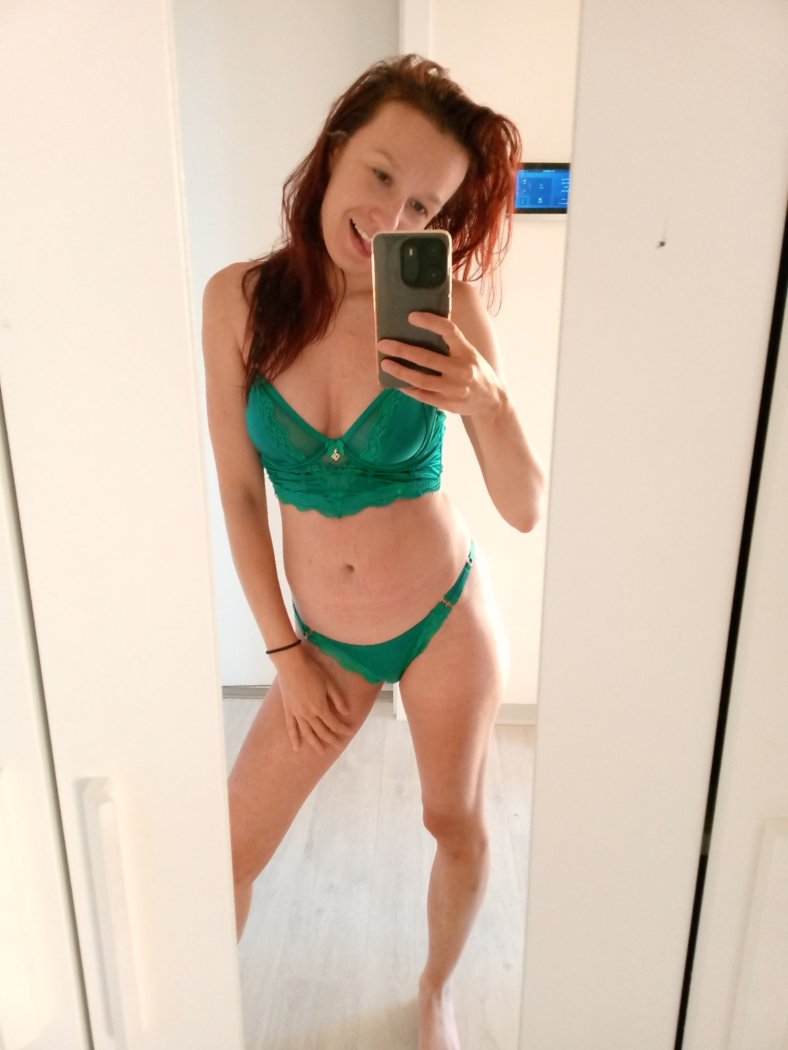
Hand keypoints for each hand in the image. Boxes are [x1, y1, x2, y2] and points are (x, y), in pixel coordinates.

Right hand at [275, 645, 352, 754]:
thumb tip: (347, 713)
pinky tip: (296, 748)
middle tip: (339, 746)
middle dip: (332, 739)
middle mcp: (308, 715)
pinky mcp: (288, 711)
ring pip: (307, 733)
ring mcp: (297, 714)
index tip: (349, 732)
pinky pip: (291, 728)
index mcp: (320, 708)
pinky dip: (294, 739)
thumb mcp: (329, 683)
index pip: (334, 724)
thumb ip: (338, 699)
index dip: (343, 729)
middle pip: (322, 731)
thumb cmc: (312, 671)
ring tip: (321, 752)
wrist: (291, 664)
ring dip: (315, 744)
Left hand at [378, 311, 503, 417]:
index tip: (411, 316)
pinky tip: (396, 382)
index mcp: (467, 352)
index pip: (449, 331)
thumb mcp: (470, 353)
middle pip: (427, 358)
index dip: (430, 322)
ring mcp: (454, 389)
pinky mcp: (447, 403)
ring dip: (400, 371)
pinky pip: (422, 395)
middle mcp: (461, 370)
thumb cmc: (477, 371)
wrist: (492, 401)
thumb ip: (452, 344)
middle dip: (402, 350)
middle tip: (383, 344)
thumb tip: (424, 327)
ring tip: (385, 364)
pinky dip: (407, 388)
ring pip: (421, 379)